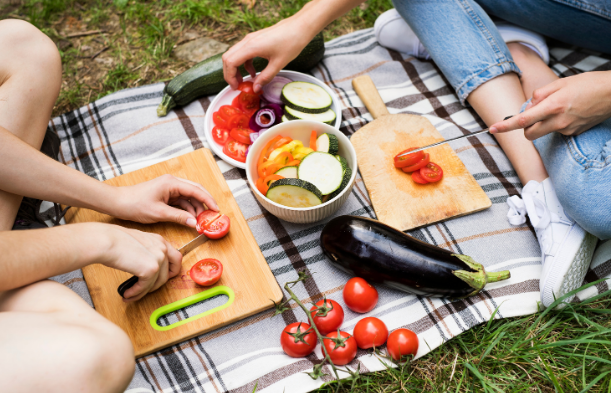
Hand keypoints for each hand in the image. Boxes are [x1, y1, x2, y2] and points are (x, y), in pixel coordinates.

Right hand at [102, 225, 181, 301]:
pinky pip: (145, 287)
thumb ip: (145, 253)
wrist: (104, 241)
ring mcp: (158, 258)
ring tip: (131, 294)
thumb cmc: (112, 240)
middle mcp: (162, 248)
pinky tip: (128, 294)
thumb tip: (145, 268)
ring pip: (157, 283)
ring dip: (143, 292)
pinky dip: (136, 293)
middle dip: (157, 285)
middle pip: (169, 273)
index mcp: (159, 240)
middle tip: (145, 289)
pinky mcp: (151, 269)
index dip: (171, 271)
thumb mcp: (136, 243)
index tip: (161, 279)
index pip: (175, 258)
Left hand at [110, 174, 218, 228]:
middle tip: (212, 215)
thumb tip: (195, 223)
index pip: (196, 190)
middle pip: (195, 191)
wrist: (118, 202)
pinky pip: (182, 201)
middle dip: (205, 203)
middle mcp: (172, 183)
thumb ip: (179, 217)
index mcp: (172, 183)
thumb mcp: (159, 213)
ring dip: (196, 208)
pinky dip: (188, 209)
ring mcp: (169, 188)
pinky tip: (191, 218)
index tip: (216, 210)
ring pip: (189, 197)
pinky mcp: (166, 195)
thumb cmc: (135, 204)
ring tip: (201, 220)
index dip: (208, 200)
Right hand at [222, 17, 312, 92]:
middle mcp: (247, 41)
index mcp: (251, 47)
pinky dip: (244, 63)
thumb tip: (256, 89)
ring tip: (245, 80)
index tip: (236, 87)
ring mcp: (250, 39)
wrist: (299, 27)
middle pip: (228, 58)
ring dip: (236, 68)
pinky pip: (243, 52)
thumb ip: (265, 78)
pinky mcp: (255, 39)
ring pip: (234, 54)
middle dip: (230, 73)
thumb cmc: (291, 42)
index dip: (230, 77)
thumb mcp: (278, 64)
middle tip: (237, 86)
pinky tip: (254, 72)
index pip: (230, 62)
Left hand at [490, 71, 610, 139]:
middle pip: (529, 133)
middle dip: (525, 127)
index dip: (505, 126)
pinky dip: (557, 124)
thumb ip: (540, 95)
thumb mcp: (560, 83)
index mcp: (553, 106)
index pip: (522, 120)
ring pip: (543, 133)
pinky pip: (557, 131)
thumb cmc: (587, 84)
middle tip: (533, 114)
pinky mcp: (574, 134)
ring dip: (542, 124)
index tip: (492, 129)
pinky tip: (570, 113)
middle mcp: (558, 121)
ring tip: (557, 109)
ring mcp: (567, 129)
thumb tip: (528, 106)